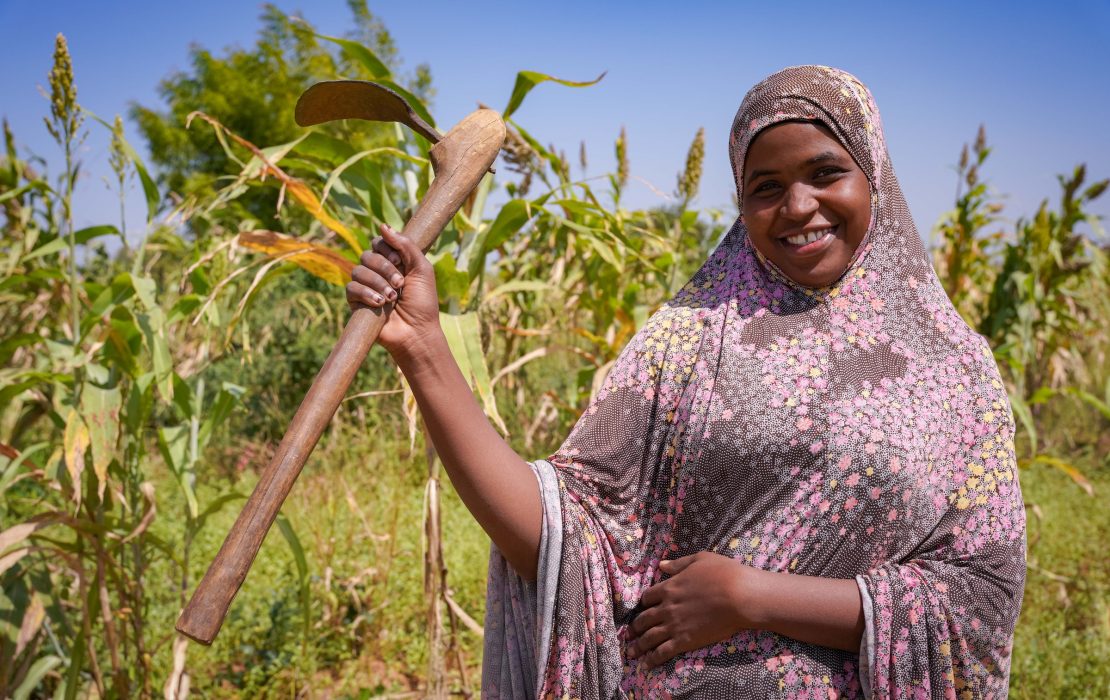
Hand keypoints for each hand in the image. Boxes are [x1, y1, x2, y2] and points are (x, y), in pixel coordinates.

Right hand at [347, 223, 440, 360]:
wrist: (417, 332)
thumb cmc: (423, 303)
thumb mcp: (422, 269)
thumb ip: (405, 245)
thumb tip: (383, 225)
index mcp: (394, 262)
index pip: (378, 243)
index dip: (386, 248)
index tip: (399, 261)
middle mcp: (378, 273)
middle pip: (367, 255)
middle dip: (384, 268)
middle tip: (399, 283)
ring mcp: (366, 287)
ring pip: (358, 271)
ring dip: (377, 282)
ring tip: (392, 298)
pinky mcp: (356, 303)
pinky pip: (351, 288)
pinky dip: (365, 293)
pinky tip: (379, 303)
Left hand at [626, 552, 759, 668]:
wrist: (739, 596)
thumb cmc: (724, 574)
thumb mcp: (699, 559)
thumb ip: (678, 564)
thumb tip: (661, 564)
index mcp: (669, 587)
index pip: (647, 597)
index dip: (644, 604)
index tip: (643, 609)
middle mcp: (667, 607)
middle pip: (643, 619)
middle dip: (635, 627)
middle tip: (629, 634)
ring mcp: (674, 625)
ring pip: (649, 637)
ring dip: (638, 646)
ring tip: (630, 652)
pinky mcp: (684, 641)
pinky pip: (662, 651)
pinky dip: (652, 659)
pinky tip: (646, 664)